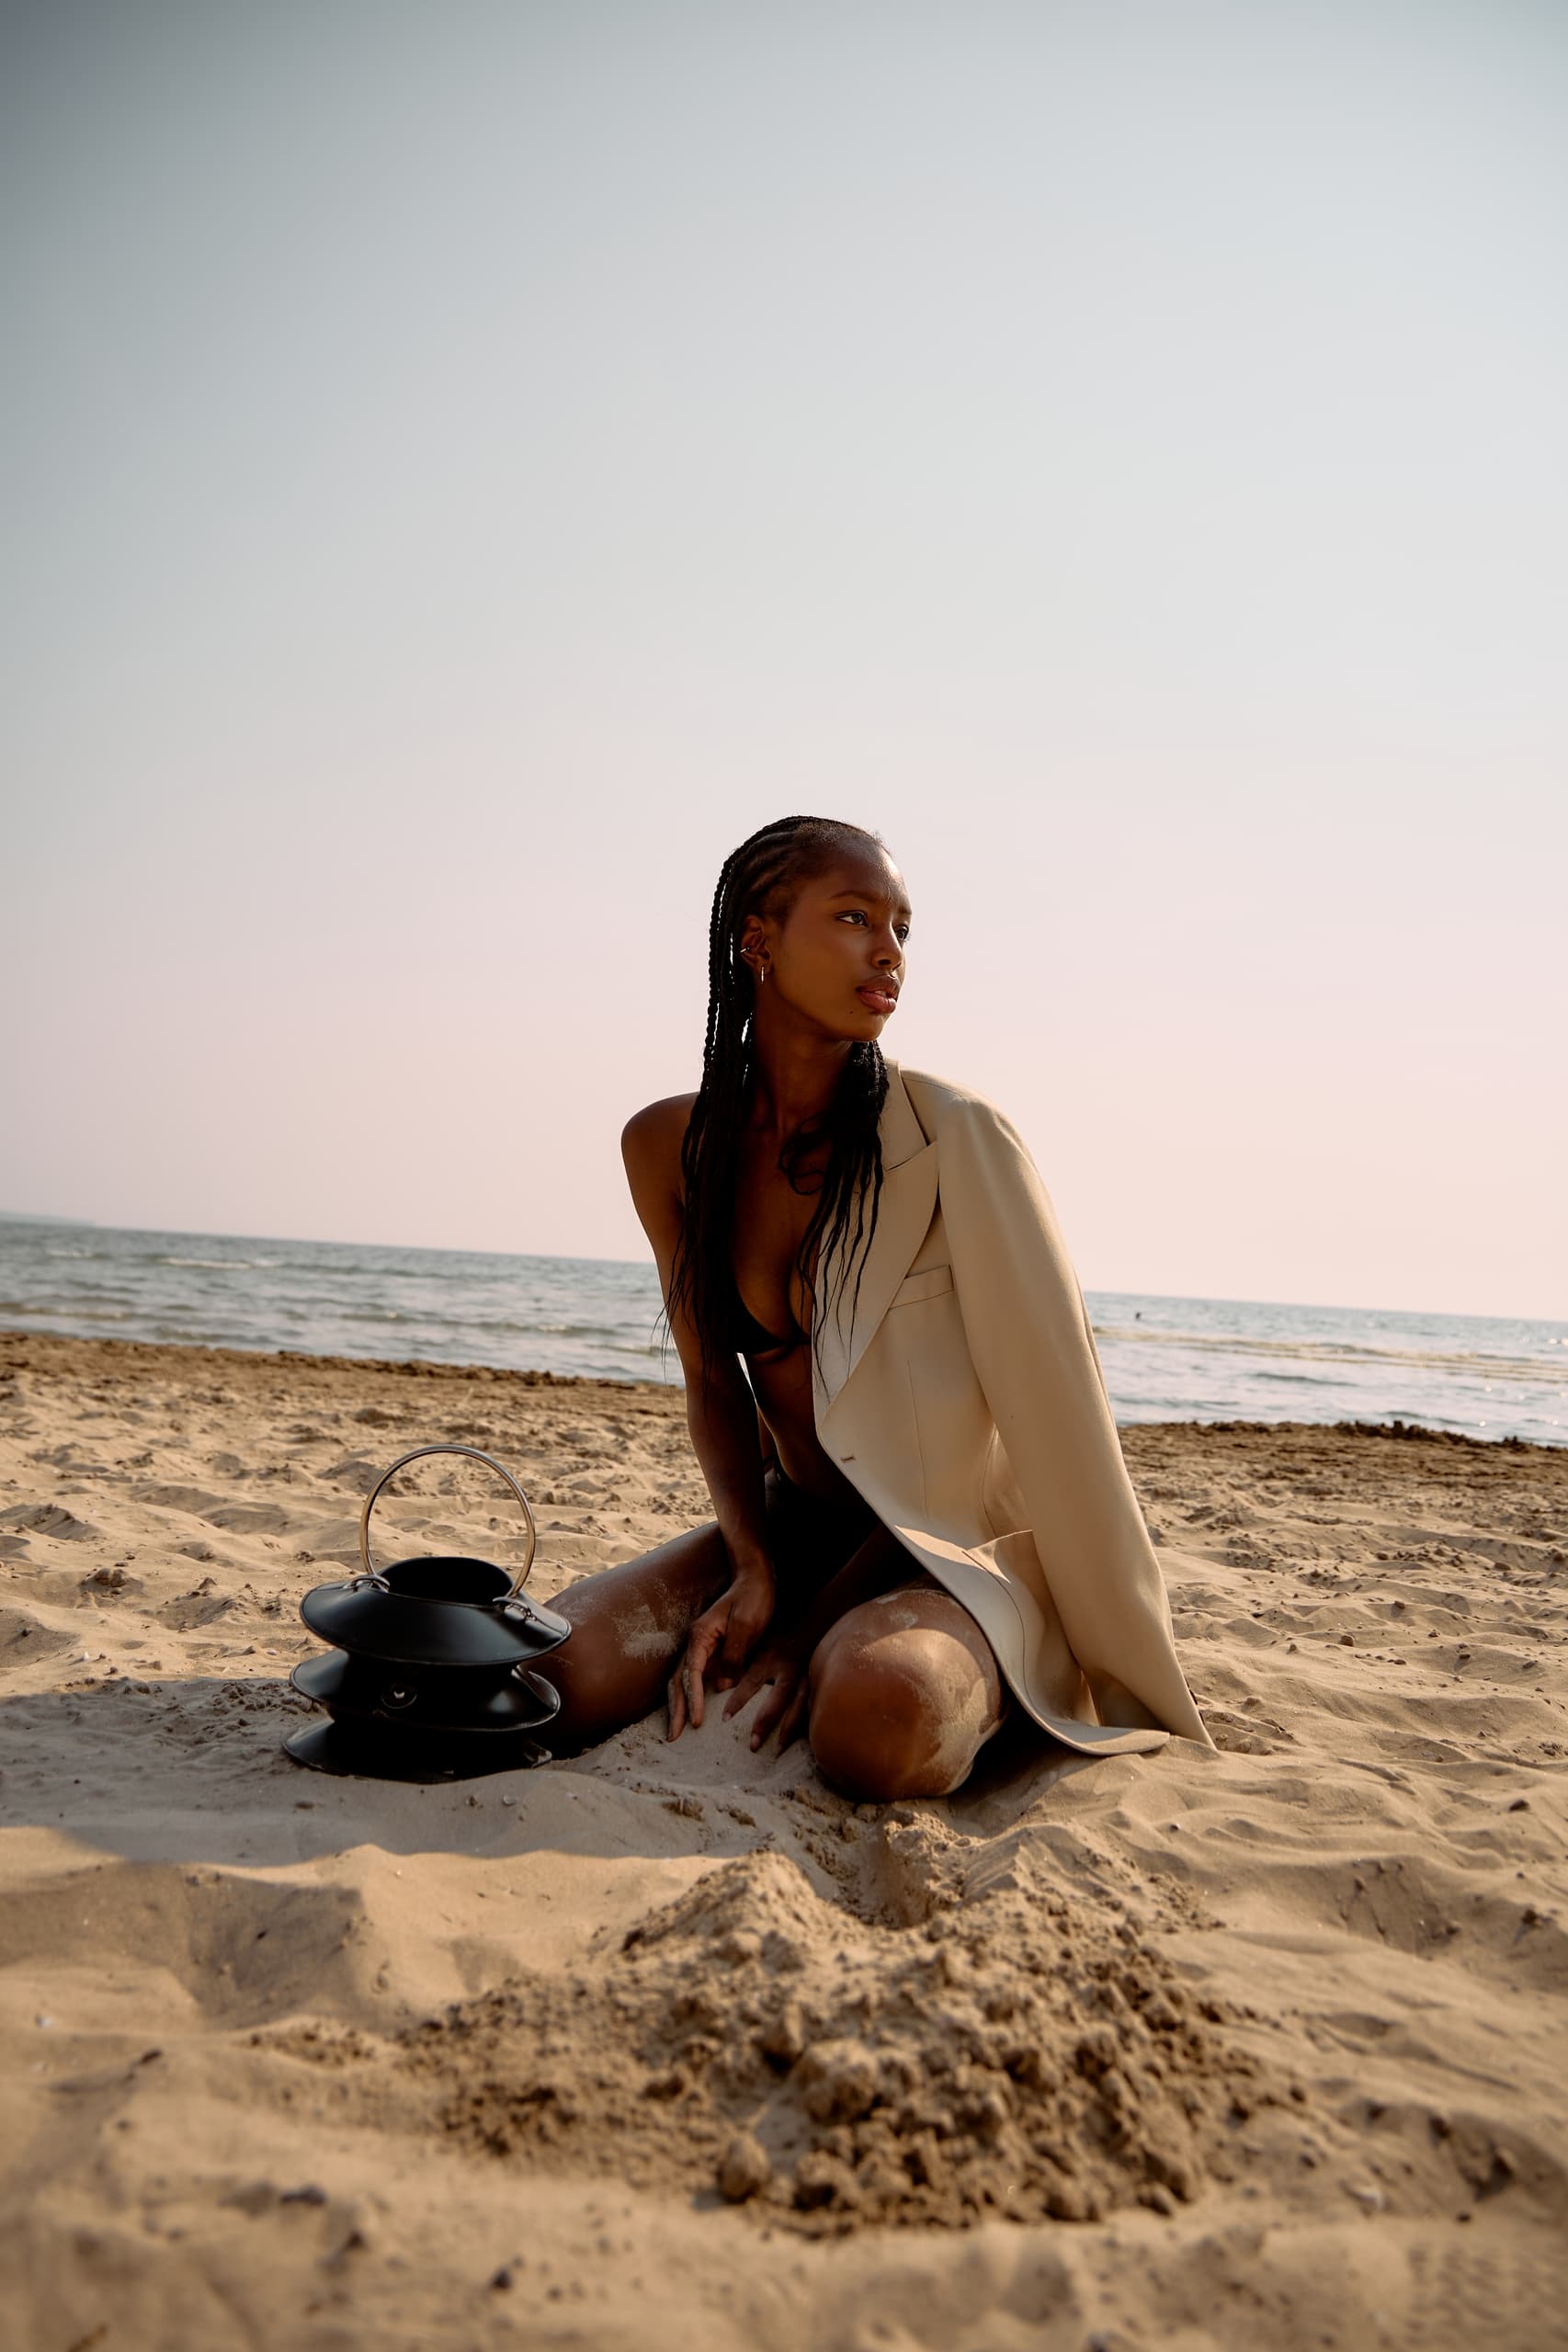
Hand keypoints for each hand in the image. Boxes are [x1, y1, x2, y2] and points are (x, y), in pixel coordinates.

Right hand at [665, 1568, 774, 1741]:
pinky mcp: (712, 1650)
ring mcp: (702, 1646)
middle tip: (673, 1737)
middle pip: (679, 1680)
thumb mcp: (746, 1627)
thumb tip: (721, 1685)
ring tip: (676, 1730)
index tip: (697, 1723)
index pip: (692, 1674)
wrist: (757, 1578)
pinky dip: (691, 1695)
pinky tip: (692, 1711)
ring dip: (679, 1705)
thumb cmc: (753, 1599)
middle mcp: (696, 1642)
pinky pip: (696, 1677)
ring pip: (683, 1680)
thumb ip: (733, 1656)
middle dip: (675, 1709)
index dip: (693, 1700)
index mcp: (701, 1636)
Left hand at [720, 1630, 812, 1752]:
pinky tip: (804, 1737)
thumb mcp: (759, 1639)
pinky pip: (812, 1703)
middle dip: (765, 1722)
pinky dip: (807, 1719)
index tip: (725, 1718)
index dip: (738, 1700)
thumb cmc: (779, 1631)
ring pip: (798, 1704)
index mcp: (769, 1657)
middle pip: (778, 1698)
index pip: (752, 1681)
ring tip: (778, 1747)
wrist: (813, 1618)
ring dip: (788, 1727)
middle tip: (752, 1745)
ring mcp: (806, 1675)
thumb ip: (743, 1659)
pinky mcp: (817, 1681)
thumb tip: (719, 1682)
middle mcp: (788, 1668)